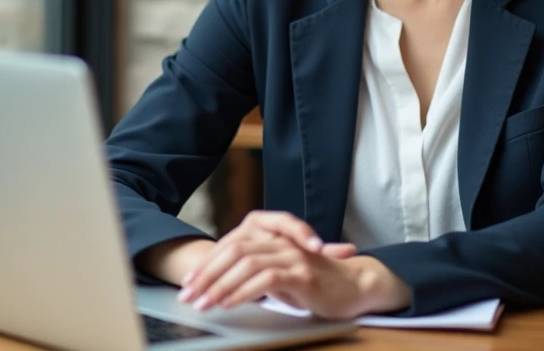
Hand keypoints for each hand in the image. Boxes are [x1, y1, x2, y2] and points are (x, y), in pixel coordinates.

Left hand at [177, 211, 408, 320]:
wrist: (355, 286)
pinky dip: (244, 291)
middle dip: (207, 275)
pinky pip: (266, 279)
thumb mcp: (280, 277)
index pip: (230, 246)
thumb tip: (221, 288)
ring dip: (220, 285)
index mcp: (272, 238)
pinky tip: (230, 304)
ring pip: (246, 263)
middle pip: (234, 251)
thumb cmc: (316, 284)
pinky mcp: (302, 274)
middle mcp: (280, 242)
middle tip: (188, 296)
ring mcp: (292, 256)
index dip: (206, 264)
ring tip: (204, 303)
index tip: (188, 283)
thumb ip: (255, 275)